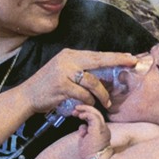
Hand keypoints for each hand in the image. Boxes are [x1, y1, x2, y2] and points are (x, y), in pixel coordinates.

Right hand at [14, 49, 138, 114]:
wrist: (27, 96)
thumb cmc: (48, 86)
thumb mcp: (63, 71)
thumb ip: (80, 70)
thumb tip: (104, 73)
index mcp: (69, 55)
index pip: (96, 54)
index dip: (114, 56)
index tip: (130, 57)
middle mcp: (67, 60)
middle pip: (98, 60)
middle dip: (117, 61)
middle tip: (132, 63)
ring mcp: (63, 72)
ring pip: (92, 81)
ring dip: (102, 94)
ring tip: (106, 102)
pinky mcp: (61, 85)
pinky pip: (83, 94)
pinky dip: (88, 100)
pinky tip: (89, 104)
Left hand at [72, 104, 110, 158]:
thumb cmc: (90, 155)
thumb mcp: (85, 141)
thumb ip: (85, 132)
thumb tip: (82, 127)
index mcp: (102, 132)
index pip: (95, 118)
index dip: (86, 114)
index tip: (78, 114)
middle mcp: (104, 128)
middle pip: (97, 113)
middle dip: (85, 109)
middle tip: (75, 109)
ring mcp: (102, 128)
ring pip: (96, 113)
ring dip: (85, 109)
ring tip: (76, 110)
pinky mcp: (99, 129)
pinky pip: (94, 116)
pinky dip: (86, 114)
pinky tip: (80, 115)